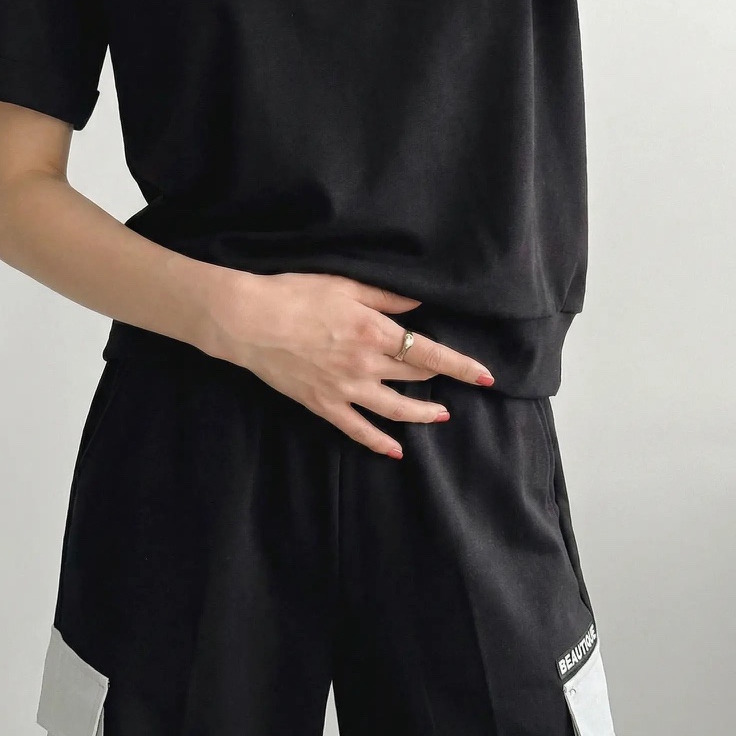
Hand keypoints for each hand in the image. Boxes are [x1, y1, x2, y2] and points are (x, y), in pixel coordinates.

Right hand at [203, 270, 494, 458]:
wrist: (249, 321)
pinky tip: (395, 450)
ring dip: (421, 414)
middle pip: (415, 378)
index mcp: (374, 332)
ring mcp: (345, 388)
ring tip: (439, 415)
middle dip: (439, 381)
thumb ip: (385, 296)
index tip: (486, 376)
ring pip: (395, 409)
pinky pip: (357, 429)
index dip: (461, 366)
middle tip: (456, 384)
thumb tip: (418, 302)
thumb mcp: (344, 285)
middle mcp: (365, 365)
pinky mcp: (323, 404)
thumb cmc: (294, 294)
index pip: (430, 354)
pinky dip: (378, 443)